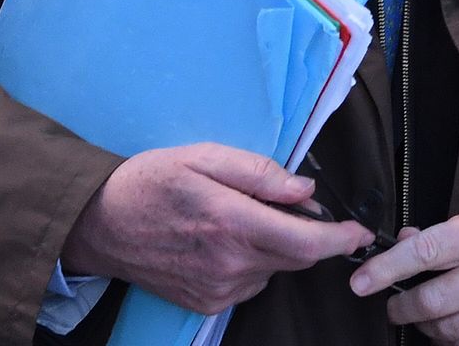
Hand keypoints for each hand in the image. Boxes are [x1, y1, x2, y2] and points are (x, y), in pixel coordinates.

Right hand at [62, 143, 374, 314]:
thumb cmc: (148, 183)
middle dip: (304, 234)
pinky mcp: (208, 302)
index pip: (306, 243)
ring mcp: (219, 288)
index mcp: (231, 221)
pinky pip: (250, 285)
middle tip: (283, 207)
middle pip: (296, 258)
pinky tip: (221, 242)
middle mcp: (229, 262)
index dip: (340, 238)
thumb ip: (257, 172)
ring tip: (237, 220)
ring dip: (273, 247)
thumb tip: (303, 189)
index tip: (358, 230)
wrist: (100, 225)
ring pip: (273, 270)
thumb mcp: (201, 157)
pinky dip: (250, 264)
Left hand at [349, 206, 458, 343]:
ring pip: (450, 330)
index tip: (360, 282)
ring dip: (426, 327)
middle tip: (393, 308)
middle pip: (434, 301)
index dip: (386, 269)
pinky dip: (453, 341)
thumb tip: (400, 242)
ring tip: (423, 316)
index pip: (425, 252)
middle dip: (403, 308)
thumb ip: (441, 233)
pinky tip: (451, 328)